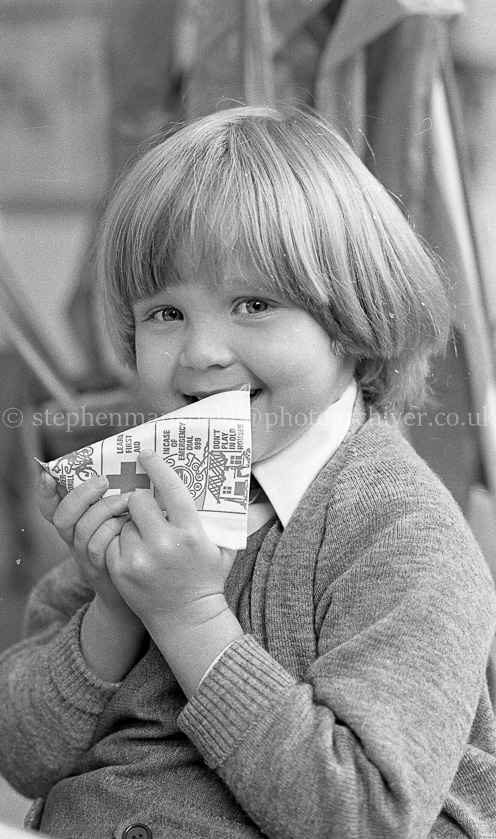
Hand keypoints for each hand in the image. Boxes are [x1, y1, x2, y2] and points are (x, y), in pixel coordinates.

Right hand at [37, 468, 136, 621]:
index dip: (45, 491)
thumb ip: (113, 496)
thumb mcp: (116, 516)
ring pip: (82, 530)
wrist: (135, 585)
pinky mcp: (101, 568)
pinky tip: (130, 522)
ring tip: (128, 499)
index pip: (49, 508)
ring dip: (105, 509)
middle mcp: (73, 540)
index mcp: (73, 523)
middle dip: (82, 494)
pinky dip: (115, 531)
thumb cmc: (128, 541)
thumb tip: (125, 464)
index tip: (48, 473)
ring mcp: (85, 556)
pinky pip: (99, 547)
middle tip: (103, 480)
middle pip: (63, 516)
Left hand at [105, 450, 242, 695]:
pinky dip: (122, 542)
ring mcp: (139, 558)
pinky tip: (136, 552)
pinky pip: (114, 541)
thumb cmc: (206, 578)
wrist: (187, 619)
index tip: (146, 454)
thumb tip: (233, 487)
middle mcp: (164, 544)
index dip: (157, 467)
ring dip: (132, 524)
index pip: (170, 488)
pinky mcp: (121, 570)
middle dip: (142, 501)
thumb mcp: (223, 547)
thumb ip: (224, 518)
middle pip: (138, 501)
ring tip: (145, 537)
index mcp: (191, 533)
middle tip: (148, 508)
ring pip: (124, 521)